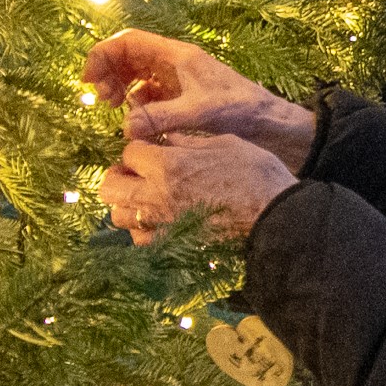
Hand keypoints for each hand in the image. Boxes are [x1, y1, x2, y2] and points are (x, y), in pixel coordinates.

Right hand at [82, 29, 314, 170]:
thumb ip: (162, 117)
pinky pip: (150, 93)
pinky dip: (137, 102)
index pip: (130, 41)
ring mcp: (178, 79)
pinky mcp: (183, 97)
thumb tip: (126, 126)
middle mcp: (176, 63)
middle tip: (103, 99)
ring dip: (121, 87)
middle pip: (129, 55)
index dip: (104, 54)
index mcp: (178, 55)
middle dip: (109, 71)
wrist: (270, 123)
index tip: (88, 78)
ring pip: (138, 74)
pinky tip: (138, 120)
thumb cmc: (240, 110)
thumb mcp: (200, 112)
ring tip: (115, 108)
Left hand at [98, 133, 297, 244]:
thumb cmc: (256, 176)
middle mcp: (155, 196)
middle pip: (110, 187)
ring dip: (128, 204)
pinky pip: (139, 240)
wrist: (275, 219)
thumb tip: (166, 139)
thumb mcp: (225, 144)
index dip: (140, 149)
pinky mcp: (171, 246)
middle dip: (119, 177)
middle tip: (137, 174)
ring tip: (146, 199)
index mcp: (168, 165)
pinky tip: (159, 221)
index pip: (129, 152)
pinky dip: (142, 229)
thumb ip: (188, 142)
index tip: (154, 150)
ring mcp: (161, 225)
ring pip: (118, 216)